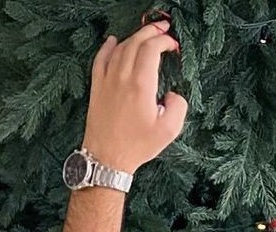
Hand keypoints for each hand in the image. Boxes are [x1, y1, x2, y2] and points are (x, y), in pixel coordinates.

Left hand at [83, 21, 188, 174]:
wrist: (106, 158)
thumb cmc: (137, 146)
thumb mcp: (169, 130)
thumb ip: (179, 105)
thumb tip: (172, 94)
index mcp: (141, 85)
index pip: (151, 48)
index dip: (164, 41)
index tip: (174, 45)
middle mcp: (122, 78)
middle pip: (135, 42)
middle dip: (151, 32)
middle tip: (163, 29)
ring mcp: (106, 81)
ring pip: (120, 48)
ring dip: (134, 37)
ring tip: (146, 35)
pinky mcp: (97, 88)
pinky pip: (100, 59)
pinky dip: (107, 47)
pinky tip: (112, 40)